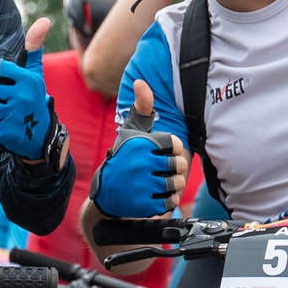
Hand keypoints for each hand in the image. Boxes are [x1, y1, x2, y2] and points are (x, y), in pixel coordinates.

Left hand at [0, 19, 56, 159]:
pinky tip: (1, 126)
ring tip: (0, 112)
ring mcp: (13, 116)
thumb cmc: (34, 99)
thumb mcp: (35, 74)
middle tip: (1, 99)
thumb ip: (34, 48)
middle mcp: (21, 97)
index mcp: (27, 79)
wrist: (42, 137)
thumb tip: (44, 20)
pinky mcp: (5, 134)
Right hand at [90, 82, 183, 217]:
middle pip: (180, 165)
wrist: (107, 193)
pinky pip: (170, 203)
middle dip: (175, 169)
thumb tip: (141, 81)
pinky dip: (167, 201)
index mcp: (140, 143)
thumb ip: (142, 106)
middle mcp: (139, 162)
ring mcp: (141, 185)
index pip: (176, 144)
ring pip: (177, 184)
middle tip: (163, 170)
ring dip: (173, 186)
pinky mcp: (142, 205)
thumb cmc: (124, 157)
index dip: (172, 150)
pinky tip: (156, 196)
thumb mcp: (131, 131)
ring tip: (160, 183)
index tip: (161, 153)